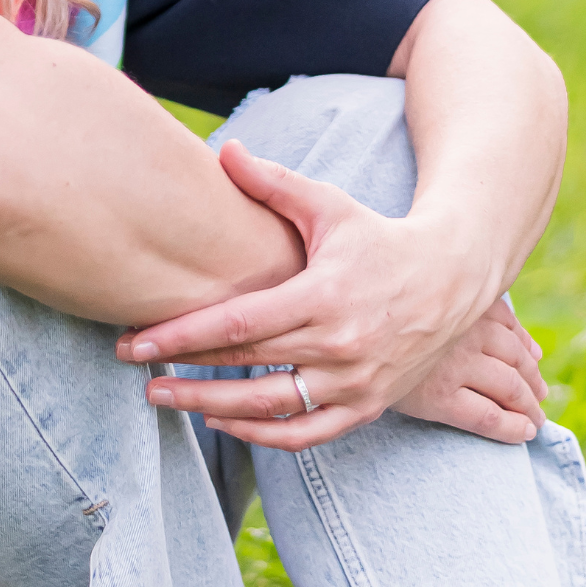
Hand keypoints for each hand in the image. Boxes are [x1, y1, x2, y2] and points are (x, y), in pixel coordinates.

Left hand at [117, 136, 522, 449]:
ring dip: (211, 407)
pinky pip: (307, 434)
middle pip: (246, 366)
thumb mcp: (330, 206)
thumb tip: (222, 151)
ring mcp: (355, 382)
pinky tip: (222, 420)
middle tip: (133, 367)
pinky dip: (262, 435)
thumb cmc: (380, 238)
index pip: (240, 323)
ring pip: (271, 408)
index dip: (184, 335)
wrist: (452, 278)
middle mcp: (339, 345)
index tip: (136, 341)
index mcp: (324, 294)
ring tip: (165, 398)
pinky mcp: (367, 407)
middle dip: (183, 370)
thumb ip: (273, 183)